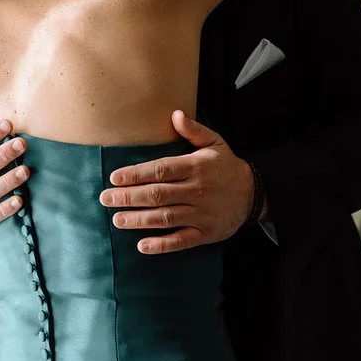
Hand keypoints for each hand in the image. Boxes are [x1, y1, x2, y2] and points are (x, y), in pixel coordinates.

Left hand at [98, 110, 256, 253]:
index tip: (115, 177)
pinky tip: (142, 246)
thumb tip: (175, 114)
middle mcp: (197, 190)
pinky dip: (162, 245)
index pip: (161, 170)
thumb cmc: (226, 166)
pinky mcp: (205, 233)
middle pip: (158, 194)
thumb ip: (193, 130)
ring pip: (166, 218)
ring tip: (117, 219)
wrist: (254, 194)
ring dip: (139, 220)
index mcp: (196, 167)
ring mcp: (201, 214)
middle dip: (129, 197)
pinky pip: (181, 241)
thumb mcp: (215, 142)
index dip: (136, 174)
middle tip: (105, 199)